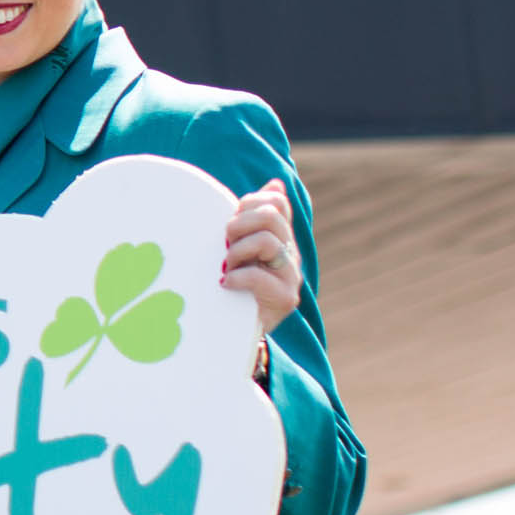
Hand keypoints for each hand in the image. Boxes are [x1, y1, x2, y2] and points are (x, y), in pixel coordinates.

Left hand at [218, 181, 302, 334]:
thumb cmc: (232, 284)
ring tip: (227, 266)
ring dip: (237, 251)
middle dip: (238, 224)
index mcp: (279, 236)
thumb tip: (276, 183)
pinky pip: (259, 275)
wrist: (233, 331)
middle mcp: (290, 253)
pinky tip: (226, 283)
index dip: (248, 203)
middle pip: (270, 215)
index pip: (275, 201)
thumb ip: (252, 218)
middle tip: (224, 245)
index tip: (230, 222)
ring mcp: (290, 276)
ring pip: (267, 241)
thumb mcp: (239, 248)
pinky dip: (237, 277)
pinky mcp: (285, 298)